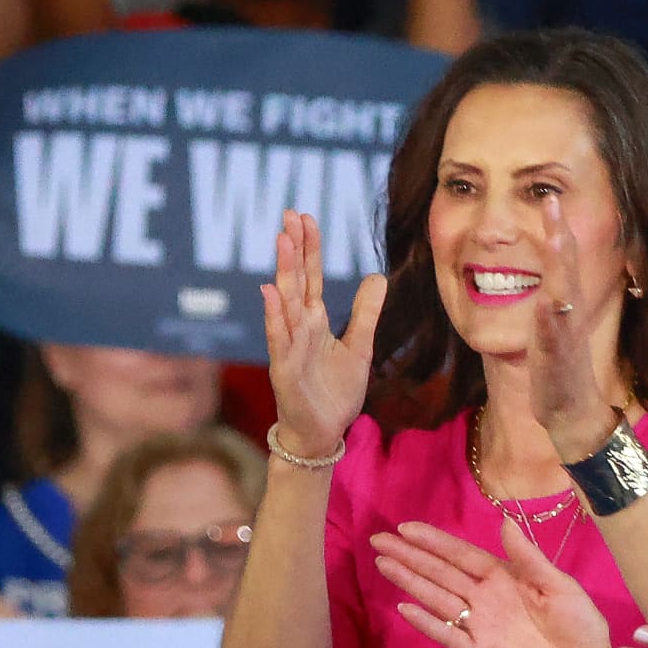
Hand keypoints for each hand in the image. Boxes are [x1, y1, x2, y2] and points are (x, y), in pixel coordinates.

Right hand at [260, 211, 387, 456]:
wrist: (324, 433)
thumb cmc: (335, 392)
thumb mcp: (360, 347)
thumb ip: (365, 313)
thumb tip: (376, 276)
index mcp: (314, 322)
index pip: (310, 277)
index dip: (310, 248)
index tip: (306, 217)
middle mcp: (298, 329)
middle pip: (295, 281)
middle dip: (293, 249)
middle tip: (289, 215)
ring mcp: (289, 347)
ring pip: (286, 303)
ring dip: (284, 272)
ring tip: (283, 241)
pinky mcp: (285, 370)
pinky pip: (280, 340)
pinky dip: (275, 317)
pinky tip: (271, 293)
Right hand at [371, 517, 619, 647]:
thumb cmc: (580, 626)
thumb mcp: (559, 585)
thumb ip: (528, 557)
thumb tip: (503, 521)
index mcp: (505, 578)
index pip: (461, 555)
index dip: (434, 542)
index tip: (406, 527)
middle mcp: (486, 599)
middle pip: (441, 573)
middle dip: (411, 556)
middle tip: (379, 539)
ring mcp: (480, 627)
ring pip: (437, 598)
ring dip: (411, 581)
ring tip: (383, 563)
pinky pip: (447, 635)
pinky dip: (426, 623)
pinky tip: (403, 609)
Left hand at [529, 194, 622, 460]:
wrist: (571, 414)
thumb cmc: (557, 370)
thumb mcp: (551, 326)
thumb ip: (549, 298)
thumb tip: (543, 273)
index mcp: (561, 304)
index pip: (560, 259)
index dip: (556, 227)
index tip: (549, 193)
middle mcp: (566, 314)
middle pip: (565, 268)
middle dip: (560, 233)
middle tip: (552, 199)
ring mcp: (564, 336)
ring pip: (563, 294)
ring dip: (559, 265)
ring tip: (554, 237)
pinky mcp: (557, 360)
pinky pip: (554, 335)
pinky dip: (552, 318)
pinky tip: (548, 302)